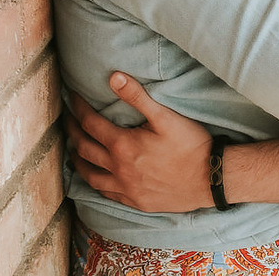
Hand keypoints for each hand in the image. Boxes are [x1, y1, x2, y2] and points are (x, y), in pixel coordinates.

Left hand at [65, 72, 213, 212]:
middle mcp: (119, 169)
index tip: (73, 97)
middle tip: (67, 119)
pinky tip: (96, 178)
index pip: (90, 123)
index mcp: (123, 146)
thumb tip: (113, 77)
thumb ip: (137, 96)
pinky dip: (95, 183)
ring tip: (73, 150)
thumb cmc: (190, 145)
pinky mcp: (136, 202)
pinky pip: (107, 194)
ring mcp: (126, 189)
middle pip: (84, 148)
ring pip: (90, 175)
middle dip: (72, 131)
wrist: (211, 179)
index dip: (79, 108)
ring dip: (78, 160)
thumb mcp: (165, 116)